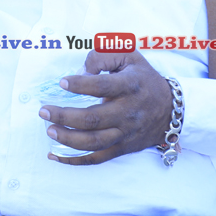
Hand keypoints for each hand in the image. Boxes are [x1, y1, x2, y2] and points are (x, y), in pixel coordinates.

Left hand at [39, 50, 172, 165]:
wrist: (171, 110)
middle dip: (64, 116)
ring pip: (93, 142)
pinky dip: (74, 160)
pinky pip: (97, 158)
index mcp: (130, 86)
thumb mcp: (130, 56)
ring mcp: (125, 133)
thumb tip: (82, 70)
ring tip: (49, 130)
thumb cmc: (144, 79)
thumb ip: (104, 55)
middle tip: (43, 110)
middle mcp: (127, 112)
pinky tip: (54, 155)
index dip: (80, 85)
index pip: (103, 86)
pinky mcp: (122, 148)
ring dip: (67, 138)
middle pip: (93, 119)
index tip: (61, 83)